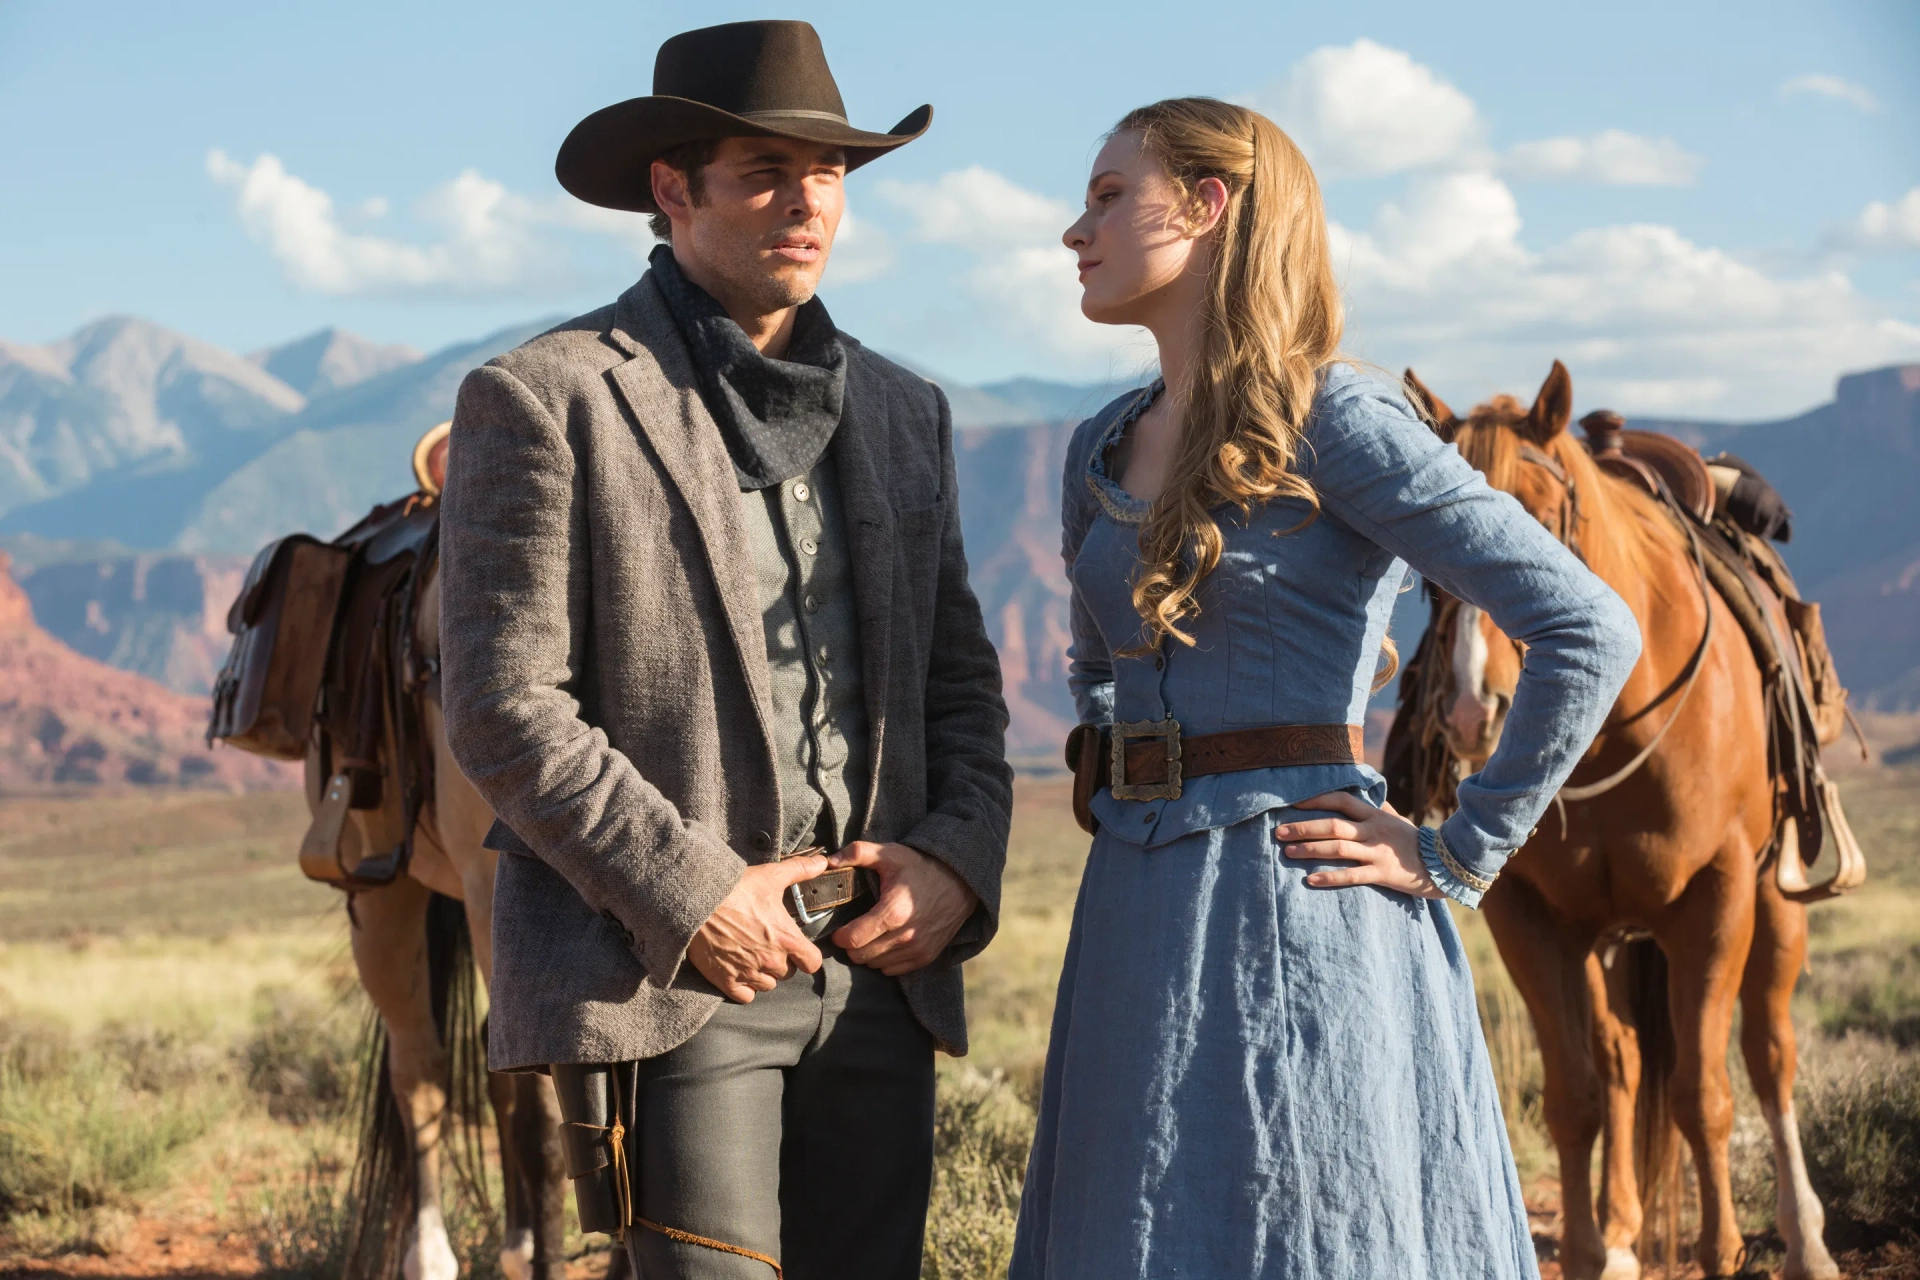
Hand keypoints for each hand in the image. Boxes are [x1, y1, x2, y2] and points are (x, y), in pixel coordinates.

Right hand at [687, 854, 829, 1002]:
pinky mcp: (727, 981)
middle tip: (766, 944)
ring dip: (763, 974)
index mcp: (787, 939)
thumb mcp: (771, 875)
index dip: (806, 956)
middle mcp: (771, 961)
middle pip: (787, 973)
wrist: (696, 901)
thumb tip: (822, 862)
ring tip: (751, 955)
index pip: (813, 963)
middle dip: (781, 961)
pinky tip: (738, 969)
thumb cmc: (736, 888)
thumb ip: (800, 870)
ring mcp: (749, 973)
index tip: (798, 948)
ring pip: (767, 985)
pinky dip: (744, 987)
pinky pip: (746, 996)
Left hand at [827, 842, 978, 976]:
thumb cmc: (921, 868)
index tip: (839, 930)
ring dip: (868, 953)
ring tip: (871, 935)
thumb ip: (858, 852)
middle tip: (854, 930)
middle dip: (852, 945)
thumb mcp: (890, 853)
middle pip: (860, 956)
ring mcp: (917, 950)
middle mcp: (906, 936)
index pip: (852, 940)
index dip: (840, 936)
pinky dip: (885, 960)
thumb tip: (829, 861)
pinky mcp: (926, 957)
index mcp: (893, 912)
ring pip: (875, 965)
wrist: (960, 882)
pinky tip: (887, 942)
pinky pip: (893, 970)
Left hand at [1276, 791, 1442, 899]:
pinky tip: (1310, 880)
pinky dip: (1330, 877)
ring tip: (1287, 852)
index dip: (1316, 800)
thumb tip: (1368, 792)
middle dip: (1303, 827)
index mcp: (1375, 815)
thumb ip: (1379, 808)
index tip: (1293, 804)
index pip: (1341, 800)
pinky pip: (1352, 876)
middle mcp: (1374, 831)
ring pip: (1339, 849)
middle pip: (1333, 825)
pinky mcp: (1383, 874)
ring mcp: (1378, 852)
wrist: (1446, 864)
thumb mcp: (1397, 819)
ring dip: (1310, 849)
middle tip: (1278, 832)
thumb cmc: (1415, 841)